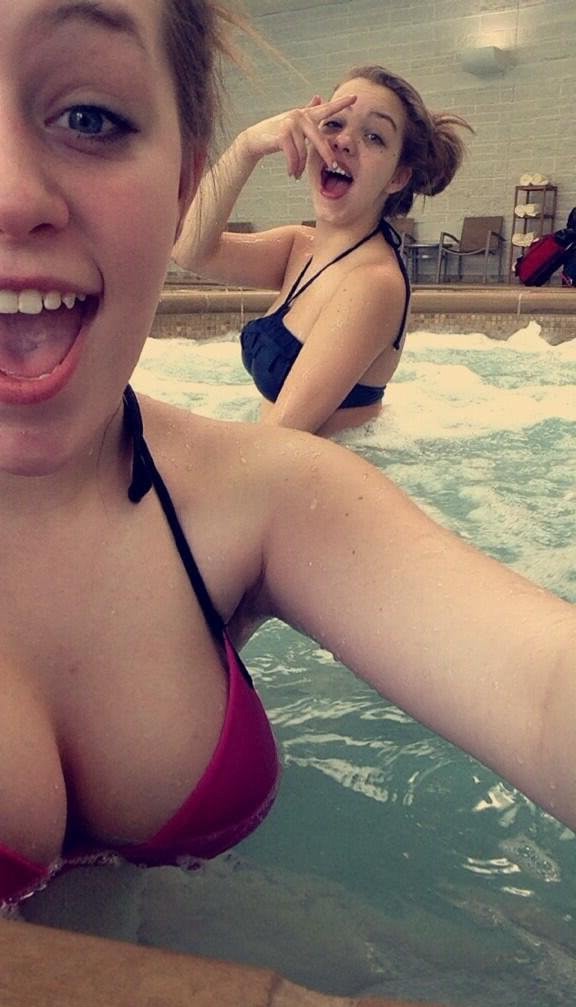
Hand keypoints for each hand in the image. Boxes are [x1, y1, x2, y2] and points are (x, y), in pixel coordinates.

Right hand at [240, 93, 356, 178]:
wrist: (256, 139)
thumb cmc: (277, 132)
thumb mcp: (294, 121)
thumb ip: (308, 111)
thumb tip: (319, 97)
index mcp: (306, 114)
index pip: (326, 109)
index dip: (341, 104)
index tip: (355, 98)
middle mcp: (300, 116)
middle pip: (319, 139)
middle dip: (326, 154)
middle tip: (333, 166)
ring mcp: (291, 124)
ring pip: (303, 152)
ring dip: (300, 167)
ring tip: (297, 174)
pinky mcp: (283, 134)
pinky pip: (294, 156)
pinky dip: (293, 167)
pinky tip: (291, 173)